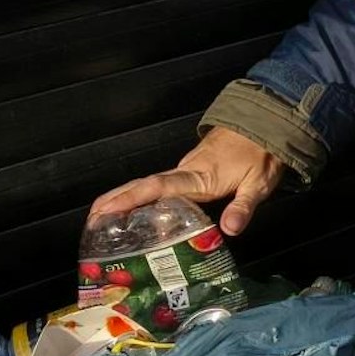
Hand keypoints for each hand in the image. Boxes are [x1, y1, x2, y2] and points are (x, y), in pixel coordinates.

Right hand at [89, 128, 286, 237]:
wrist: (264, 126)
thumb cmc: (260, 156)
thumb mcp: (258, 184)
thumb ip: (243, 207)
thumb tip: (229, 230)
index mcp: (198, 177)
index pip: (159, 187)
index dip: (131, 198)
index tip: (106, 209)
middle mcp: (185, 172)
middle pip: (143, 185)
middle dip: (114, 200)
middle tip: (90, 220)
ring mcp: (185, 170)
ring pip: (147, 185)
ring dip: (123, 198)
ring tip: (100, 220)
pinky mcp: (189, 171)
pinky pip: (158, 185)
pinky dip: (139, 196)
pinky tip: (134, 212)